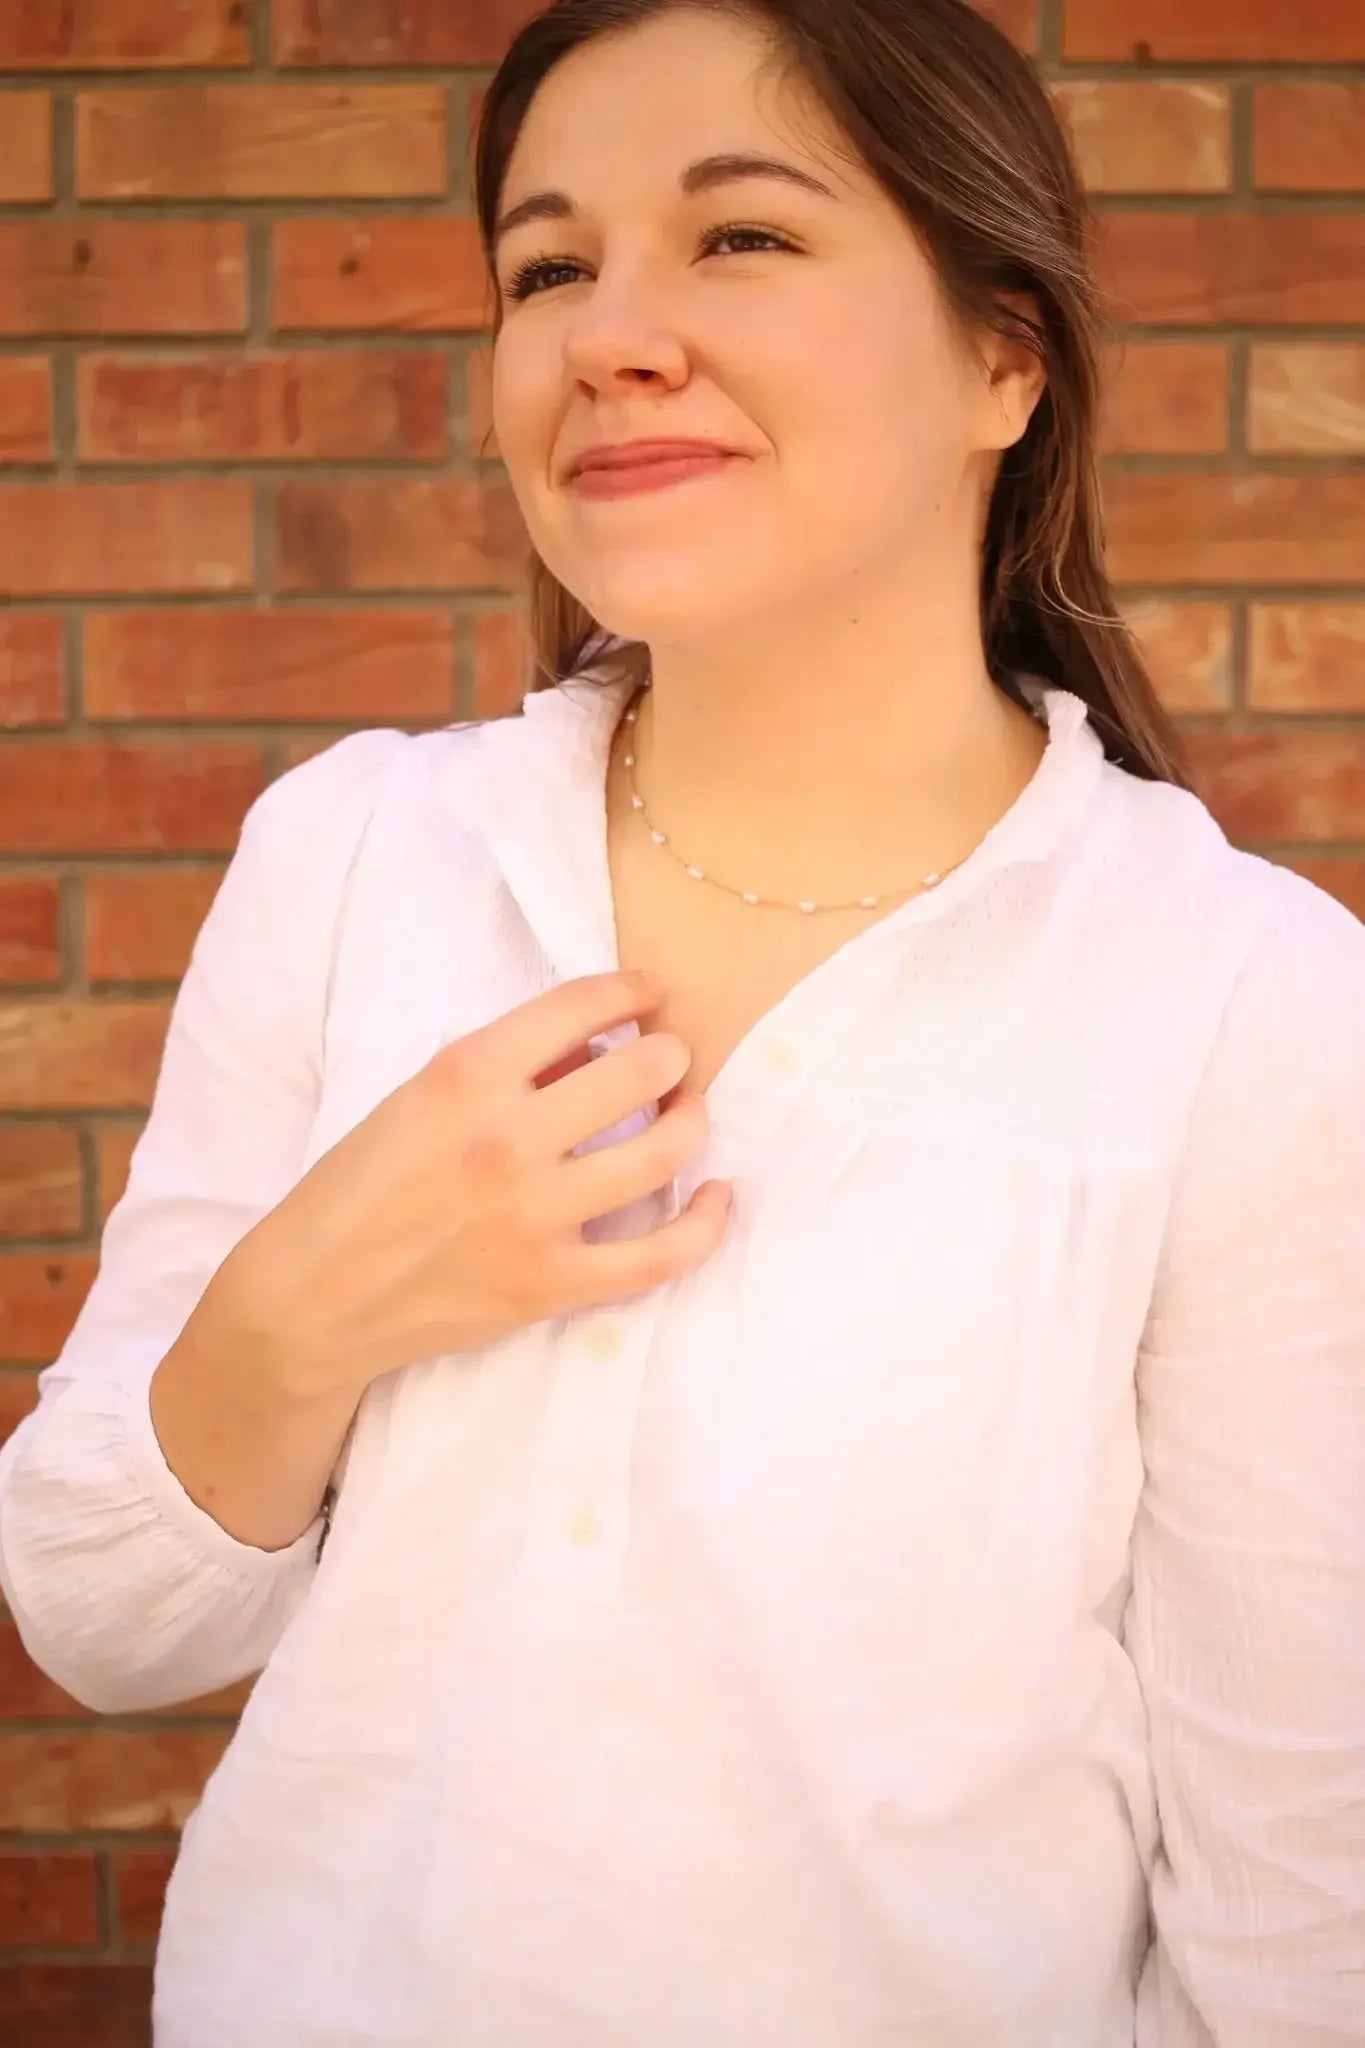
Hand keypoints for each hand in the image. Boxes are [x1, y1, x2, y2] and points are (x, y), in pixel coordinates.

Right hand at [220, 972, 729, 1401]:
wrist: (312, 1295)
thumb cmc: (358, 1186)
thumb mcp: (416, 1097)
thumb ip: (506, 1069)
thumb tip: (599, 1048)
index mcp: (466, 1075)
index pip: (581, 1006)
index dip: (632, 991)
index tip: (651, 994)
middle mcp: (508, 1138)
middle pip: (643, 1072)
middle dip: (670, 1055)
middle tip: (669, 1060)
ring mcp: (535, 1216)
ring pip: (665, 1152)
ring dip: (692, 1121)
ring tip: (687, 1114)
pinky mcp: (551, 1285)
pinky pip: (662, 1255)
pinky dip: (706, 1223)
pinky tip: (717, 1195)